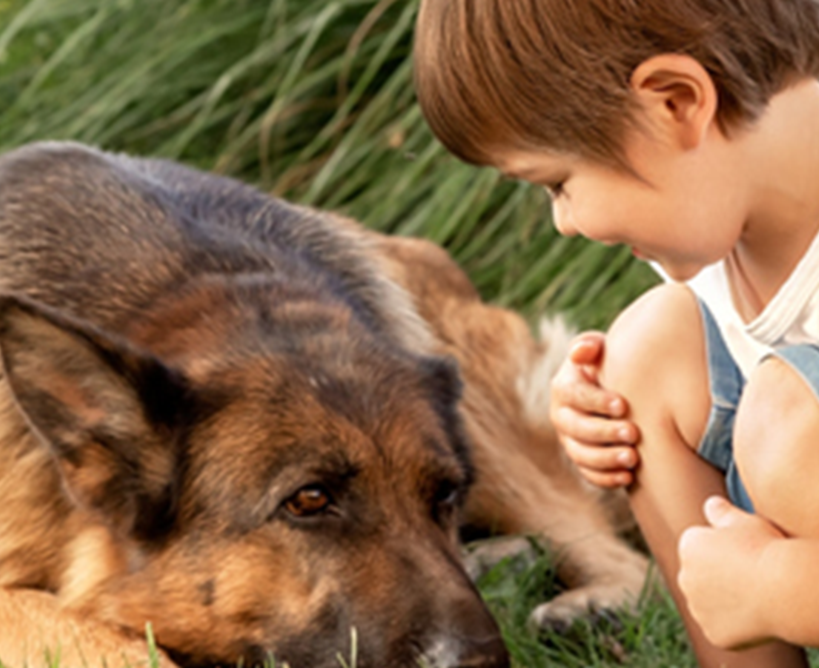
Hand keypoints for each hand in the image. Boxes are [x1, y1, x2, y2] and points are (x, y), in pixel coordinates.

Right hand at [550, 331, 638, 486]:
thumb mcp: (601, 350)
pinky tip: (628, 477)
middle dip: (604, 433)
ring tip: (632, 458)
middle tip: (633, 433)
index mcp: (564, 387)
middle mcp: (561, 415)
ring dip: (606, 459)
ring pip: (580, 455)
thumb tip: (582, 352)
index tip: (623, 405)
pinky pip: (589, 474)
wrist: (621, 390)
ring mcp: (570, 440)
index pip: (573, 395)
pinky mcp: (582, 460)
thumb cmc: (611, 365)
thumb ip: (591, 345)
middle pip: (576, 428)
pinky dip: (606, 478)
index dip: (596, 401)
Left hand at [678, 496, 783, 648]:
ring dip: (721, 599)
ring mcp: (696, 606)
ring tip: (753, 593)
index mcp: (688, 544)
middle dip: (717, 574)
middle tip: (749, 574)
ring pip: (707, 602)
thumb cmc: (766, 549)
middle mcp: (684, 575)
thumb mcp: (745, 521)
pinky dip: (732, 624)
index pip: (701, 545)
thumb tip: (710, 504)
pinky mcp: (711, 631)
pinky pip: (719, 627)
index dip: (727, 548)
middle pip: (700, 574)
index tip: (746, 551)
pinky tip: (753, 614)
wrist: (783, 587)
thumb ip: (722, 513)